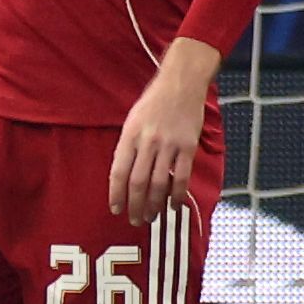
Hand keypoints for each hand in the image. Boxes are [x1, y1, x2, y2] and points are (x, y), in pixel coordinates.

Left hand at [107, 43, 215, 224]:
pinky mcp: (188, 147)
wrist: (181, 83)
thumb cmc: (155, 100)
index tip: (115, 209)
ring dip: (155, 205)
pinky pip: (182, 177)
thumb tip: (123, 175)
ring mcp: (169, 145)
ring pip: (159, 184)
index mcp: (130, 135)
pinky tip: (173, 205)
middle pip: (138, 182)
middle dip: (135, 206)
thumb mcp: (133, 119)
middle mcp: (148, 141)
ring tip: (152, 217)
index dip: (116, 194)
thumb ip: (128, 146)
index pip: (118, 172)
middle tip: (134, 220)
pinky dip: (177, 195)